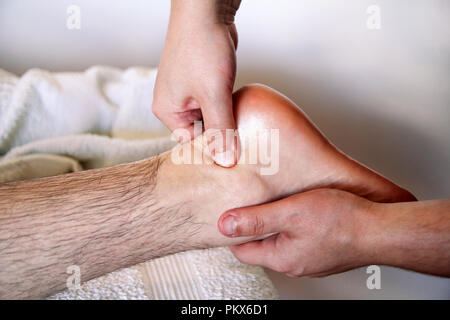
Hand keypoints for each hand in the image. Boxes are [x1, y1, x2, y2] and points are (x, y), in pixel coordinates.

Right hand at [153, 0, 240, 166]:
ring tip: (249, 128)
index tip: (237, 159)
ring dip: (229, 120)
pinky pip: (217, 103)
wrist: (206, 9)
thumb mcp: (213, 94)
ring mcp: (189, 92)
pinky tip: (245, 110)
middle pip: (203, 132)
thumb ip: (220, 130)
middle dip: (224, 135)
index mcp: (168, 111)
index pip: (192, 143)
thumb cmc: (201, 48)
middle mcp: (175, 104)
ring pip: (213, 117)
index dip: (215, 150)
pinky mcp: (203, 82)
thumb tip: (226, 162)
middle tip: (247, 145)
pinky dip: (230, 107)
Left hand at [218, 189, 373, 276]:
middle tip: (254, 204)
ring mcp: (311, 260)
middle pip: (262, 246)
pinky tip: (303, 211)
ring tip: (277, 203)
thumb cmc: (341, 221)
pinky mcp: (324, 252)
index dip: (234, 231)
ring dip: (277, 224)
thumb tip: (225, 225)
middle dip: (255, 226)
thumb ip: (256, 219)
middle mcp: (295, 264)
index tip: (232, 212)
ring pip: (282, 242)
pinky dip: (296, 227)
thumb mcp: (290, 212)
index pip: (242, 250)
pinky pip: (300, 240)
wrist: (381, 229)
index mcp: (281, 258)